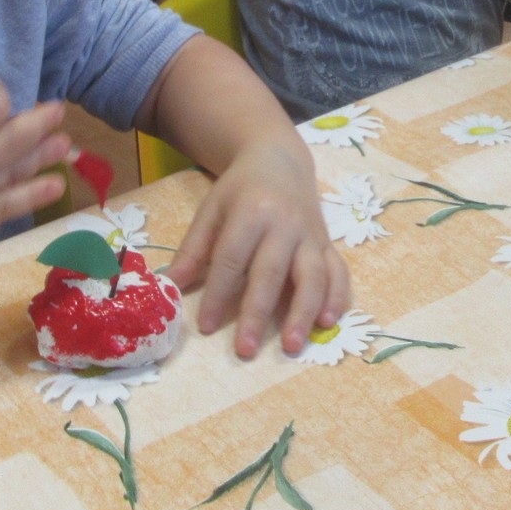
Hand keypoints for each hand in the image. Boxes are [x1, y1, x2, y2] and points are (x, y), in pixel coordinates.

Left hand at [164, 137, 346, 358]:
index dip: (218, 294)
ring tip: (294, 345)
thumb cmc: (241, 190)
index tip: (205, 327)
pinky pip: (339, 272)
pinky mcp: (329, 244)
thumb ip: (194, 248)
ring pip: (312, 276)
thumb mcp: (211, 210)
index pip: (232, 259)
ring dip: (304, 312)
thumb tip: (172, 285)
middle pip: (271, 273)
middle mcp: (285, 224)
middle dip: (258, 313)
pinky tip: (327, 323)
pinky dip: (337, 297)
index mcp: (251, 212)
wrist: (280, 160)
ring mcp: (311, 235)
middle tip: (246, 349)